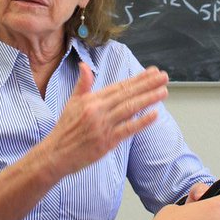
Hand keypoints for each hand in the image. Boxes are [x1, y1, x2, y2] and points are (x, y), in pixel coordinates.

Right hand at [35, 63, 168, 176]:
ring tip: (164, 91)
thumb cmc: (65, 129)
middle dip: (148, 84)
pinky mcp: (106, 141)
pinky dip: (141, 121)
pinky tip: (155, 114)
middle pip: (127, 94)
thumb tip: (84, 66)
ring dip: (148, 99)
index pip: (119, 86)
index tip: (152, 72)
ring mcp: (103, 125)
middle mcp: (98, 110)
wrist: (55, 154)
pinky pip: (127, 129)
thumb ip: (82, 85)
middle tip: (164, 77)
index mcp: (91, 99)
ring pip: (130, 108)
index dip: (137, 78)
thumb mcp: (71, 103)